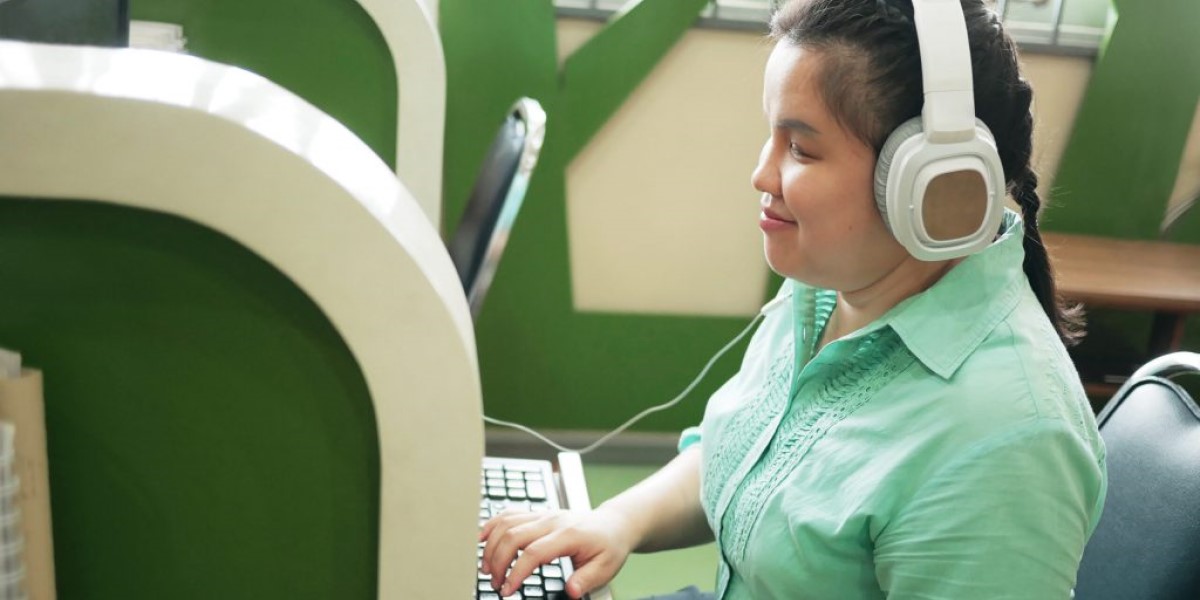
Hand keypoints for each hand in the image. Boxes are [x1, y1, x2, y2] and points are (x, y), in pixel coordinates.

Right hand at [479, 507, 637, 598]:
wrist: (614, 524)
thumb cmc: (609, 545)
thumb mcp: (606, 567)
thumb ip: (586, 580)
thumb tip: (572, 592)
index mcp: (568, 535)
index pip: (533, 552)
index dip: (516, 572)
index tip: (507, 590)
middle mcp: (552, 521)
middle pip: (513, 536)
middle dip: (498, 561)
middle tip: (495, 583)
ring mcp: (543, 515)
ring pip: (507, 523)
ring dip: (491, 545)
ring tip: (487, 568)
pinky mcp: (538, 514)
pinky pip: (509, 513)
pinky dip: (492, 524)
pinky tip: (482, 538)